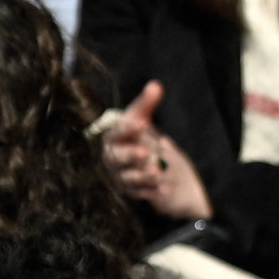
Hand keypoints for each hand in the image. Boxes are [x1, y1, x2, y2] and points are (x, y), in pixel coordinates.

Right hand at [96, 80, 210, 225]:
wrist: (149, 163)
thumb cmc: (140, 137)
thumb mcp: (144, 119)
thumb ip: (147, 103)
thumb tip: (156, 85)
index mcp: (114, 137)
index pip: (116, 132)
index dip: (127, 128)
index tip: (141, 123)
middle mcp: (113, 158)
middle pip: (117, 158)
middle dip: (131, 155)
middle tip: (146, 153)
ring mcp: (121, 176)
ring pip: (128, 177)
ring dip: (143, 175)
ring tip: (160, 171)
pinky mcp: (132, 191)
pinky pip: (140, 193)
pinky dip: (152, 190)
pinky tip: (165, 188)